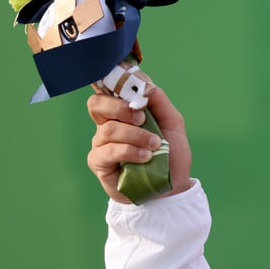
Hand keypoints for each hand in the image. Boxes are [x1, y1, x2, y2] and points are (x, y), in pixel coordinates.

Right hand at [87, 87, 191, 203]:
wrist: (172, 186)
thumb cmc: (171, 154)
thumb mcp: (172, 122)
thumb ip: (159, 100)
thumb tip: (144, 82)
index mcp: (123, 112)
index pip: (107, 90)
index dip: (115, 85)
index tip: (135, 93)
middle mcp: (108, 125)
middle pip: (97, 104)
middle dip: (120, 108)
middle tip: (142, 118)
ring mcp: (102, 144)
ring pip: (108, 129)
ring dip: (136, 135)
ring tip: (154, 145)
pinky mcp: (99, 163)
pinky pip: (109, 151)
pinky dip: (130, 151)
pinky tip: (145, 157)